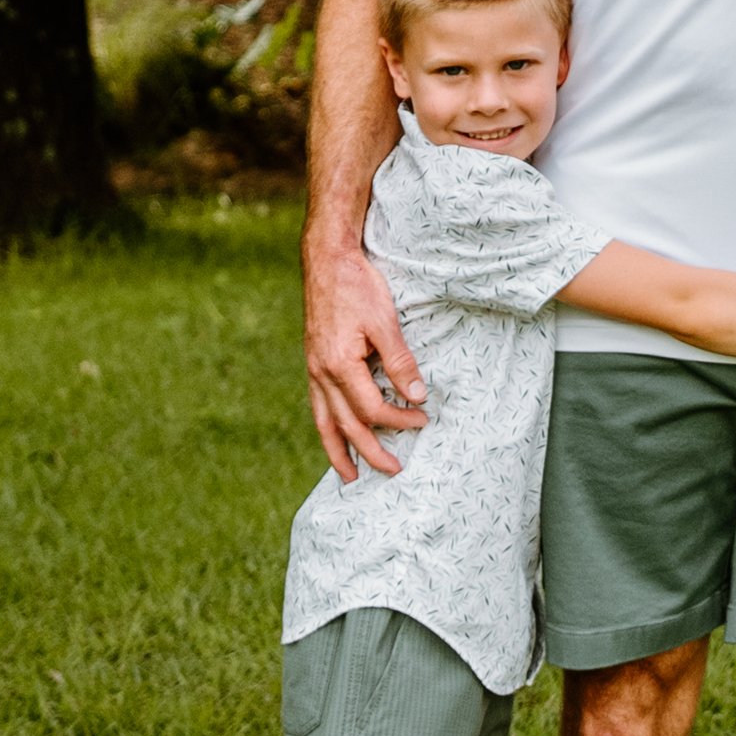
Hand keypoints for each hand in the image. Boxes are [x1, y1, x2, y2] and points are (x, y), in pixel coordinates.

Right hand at [302, 223, 426, 479]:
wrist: (326, 259)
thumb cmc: (357, 285)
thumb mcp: (385, 321)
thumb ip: (399, 361)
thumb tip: (416, 396)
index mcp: (339, 365)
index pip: (371, 409)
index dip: (398, 420)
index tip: (422, 419)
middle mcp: (321, 373)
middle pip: (346, 425)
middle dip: (370, 452)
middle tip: (393, 471)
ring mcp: (313, 369)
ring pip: (324, 422)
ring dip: (338, 451)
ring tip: (350, 476)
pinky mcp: (313, 362)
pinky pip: (317, 405)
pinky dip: (326, 428)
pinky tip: (335, 435)